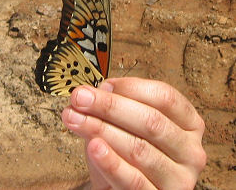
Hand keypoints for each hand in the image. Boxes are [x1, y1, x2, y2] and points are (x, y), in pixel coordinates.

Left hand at [62, 77, 205, 188]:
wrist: (123, 187)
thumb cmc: (127, 151)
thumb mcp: (125, 124)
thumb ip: (116, 107)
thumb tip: (104, 89)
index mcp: (188, 123)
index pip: (164, 97)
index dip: (131, 87)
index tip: (102, 85)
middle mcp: (190, 150)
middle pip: (151, 120)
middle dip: (110, 106)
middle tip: (80, 98)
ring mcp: (179, 178)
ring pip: (139, 148)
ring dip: (101, 129)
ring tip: (75, 118)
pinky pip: (133, 179)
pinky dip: (110, 162)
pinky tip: (94, 147)